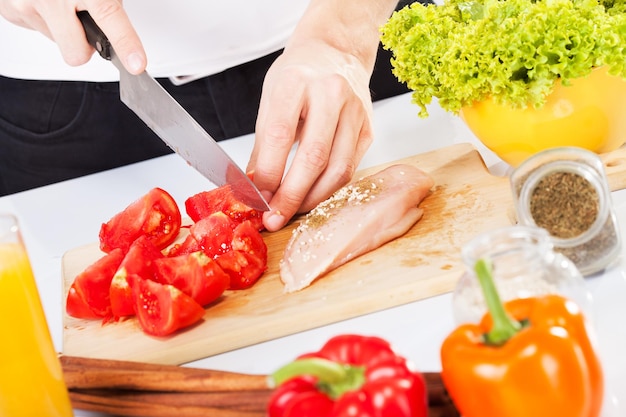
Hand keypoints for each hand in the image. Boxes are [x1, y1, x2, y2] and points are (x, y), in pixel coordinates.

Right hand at [0, 0, 145, 73]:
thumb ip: (108, 4)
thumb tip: (120, 30)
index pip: (109, 17)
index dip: (125, 43)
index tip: (136, 63)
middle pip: (76, 53)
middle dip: (84, 46)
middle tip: (86, 25)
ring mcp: (26, 5)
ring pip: (57, 42)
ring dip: (63, 28)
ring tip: (60, 3)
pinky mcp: (11, 11)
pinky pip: (38, 30)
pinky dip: (45, 20)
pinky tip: (45, 3)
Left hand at [248, 39, 374, 231]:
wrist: (336, 50)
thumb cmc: (298, 75)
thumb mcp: (270, 99)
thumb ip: (263, 144)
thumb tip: (253, 188)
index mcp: (296, 81)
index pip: (280, 136)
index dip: (268, 174)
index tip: (256, 199)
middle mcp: (331, 93)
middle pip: (313, 157)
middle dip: (291, 196)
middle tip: (274, 218)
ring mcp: (356, 111)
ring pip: (338, 169)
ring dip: (313, 199)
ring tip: (292, 211)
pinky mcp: (369, 128)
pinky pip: (351, 168)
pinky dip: (329, 188)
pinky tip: (313, 196)